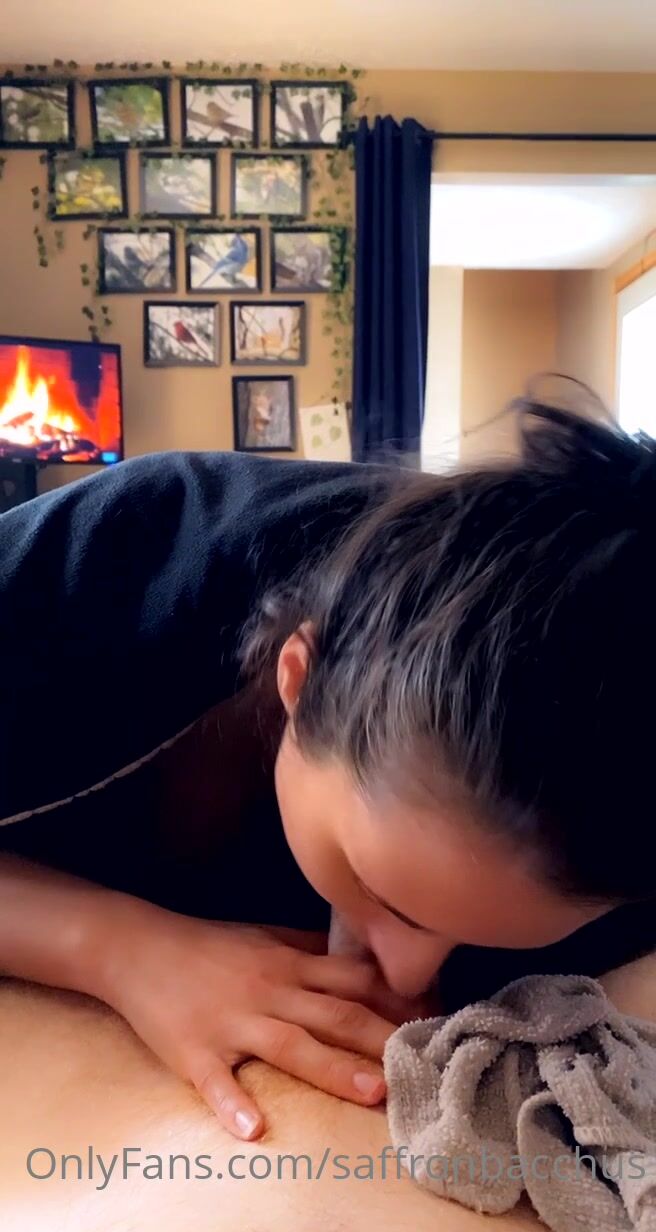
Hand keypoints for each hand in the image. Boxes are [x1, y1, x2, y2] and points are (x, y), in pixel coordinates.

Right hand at [95, 902, 400, 1140]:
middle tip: (423, 1062)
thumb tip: (360, 954)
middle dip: (380, 1038)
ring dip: (333, 1068)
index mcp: (288, 963)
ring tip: (373, 1092)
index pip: (353, 979)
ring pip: (290, 1045)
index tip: (435, 1017)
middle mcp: (269, 990)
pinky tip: (253, 1130)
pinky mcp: (194, 1050)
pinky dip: (233, 1105)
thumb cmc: (205, 944)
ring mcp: (232, 1022)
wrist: (136, 946)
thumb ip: (310, 946)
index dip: (396, 996)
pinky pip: (216, 1081)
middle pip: (334, 1014)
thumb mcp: (263, 935)